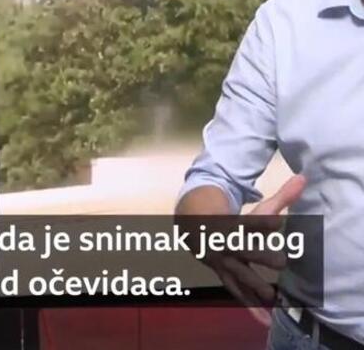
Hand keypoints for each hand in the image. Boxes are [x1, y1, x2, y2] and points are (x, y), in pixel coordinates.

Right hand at [207, 175, 306, 326]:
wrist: (195, 229)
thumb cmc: (235, 220)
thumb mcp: (257, 209)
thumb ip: (283, 196)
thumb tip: (304, 178)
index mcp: (237, 224)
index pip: (252, 222)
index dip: (264, 222)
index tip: (279, 221)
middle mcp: (230, 243)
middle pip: (245, 248)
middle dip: (260, 255)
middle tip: (281, 261)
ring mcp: (225, 261)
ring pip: (240, 273)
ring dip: (255, 285)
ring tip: (273, 296)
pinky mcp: (225, 276)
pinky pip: (239, 293)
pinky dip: (251, 307)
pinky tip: (265, 320)